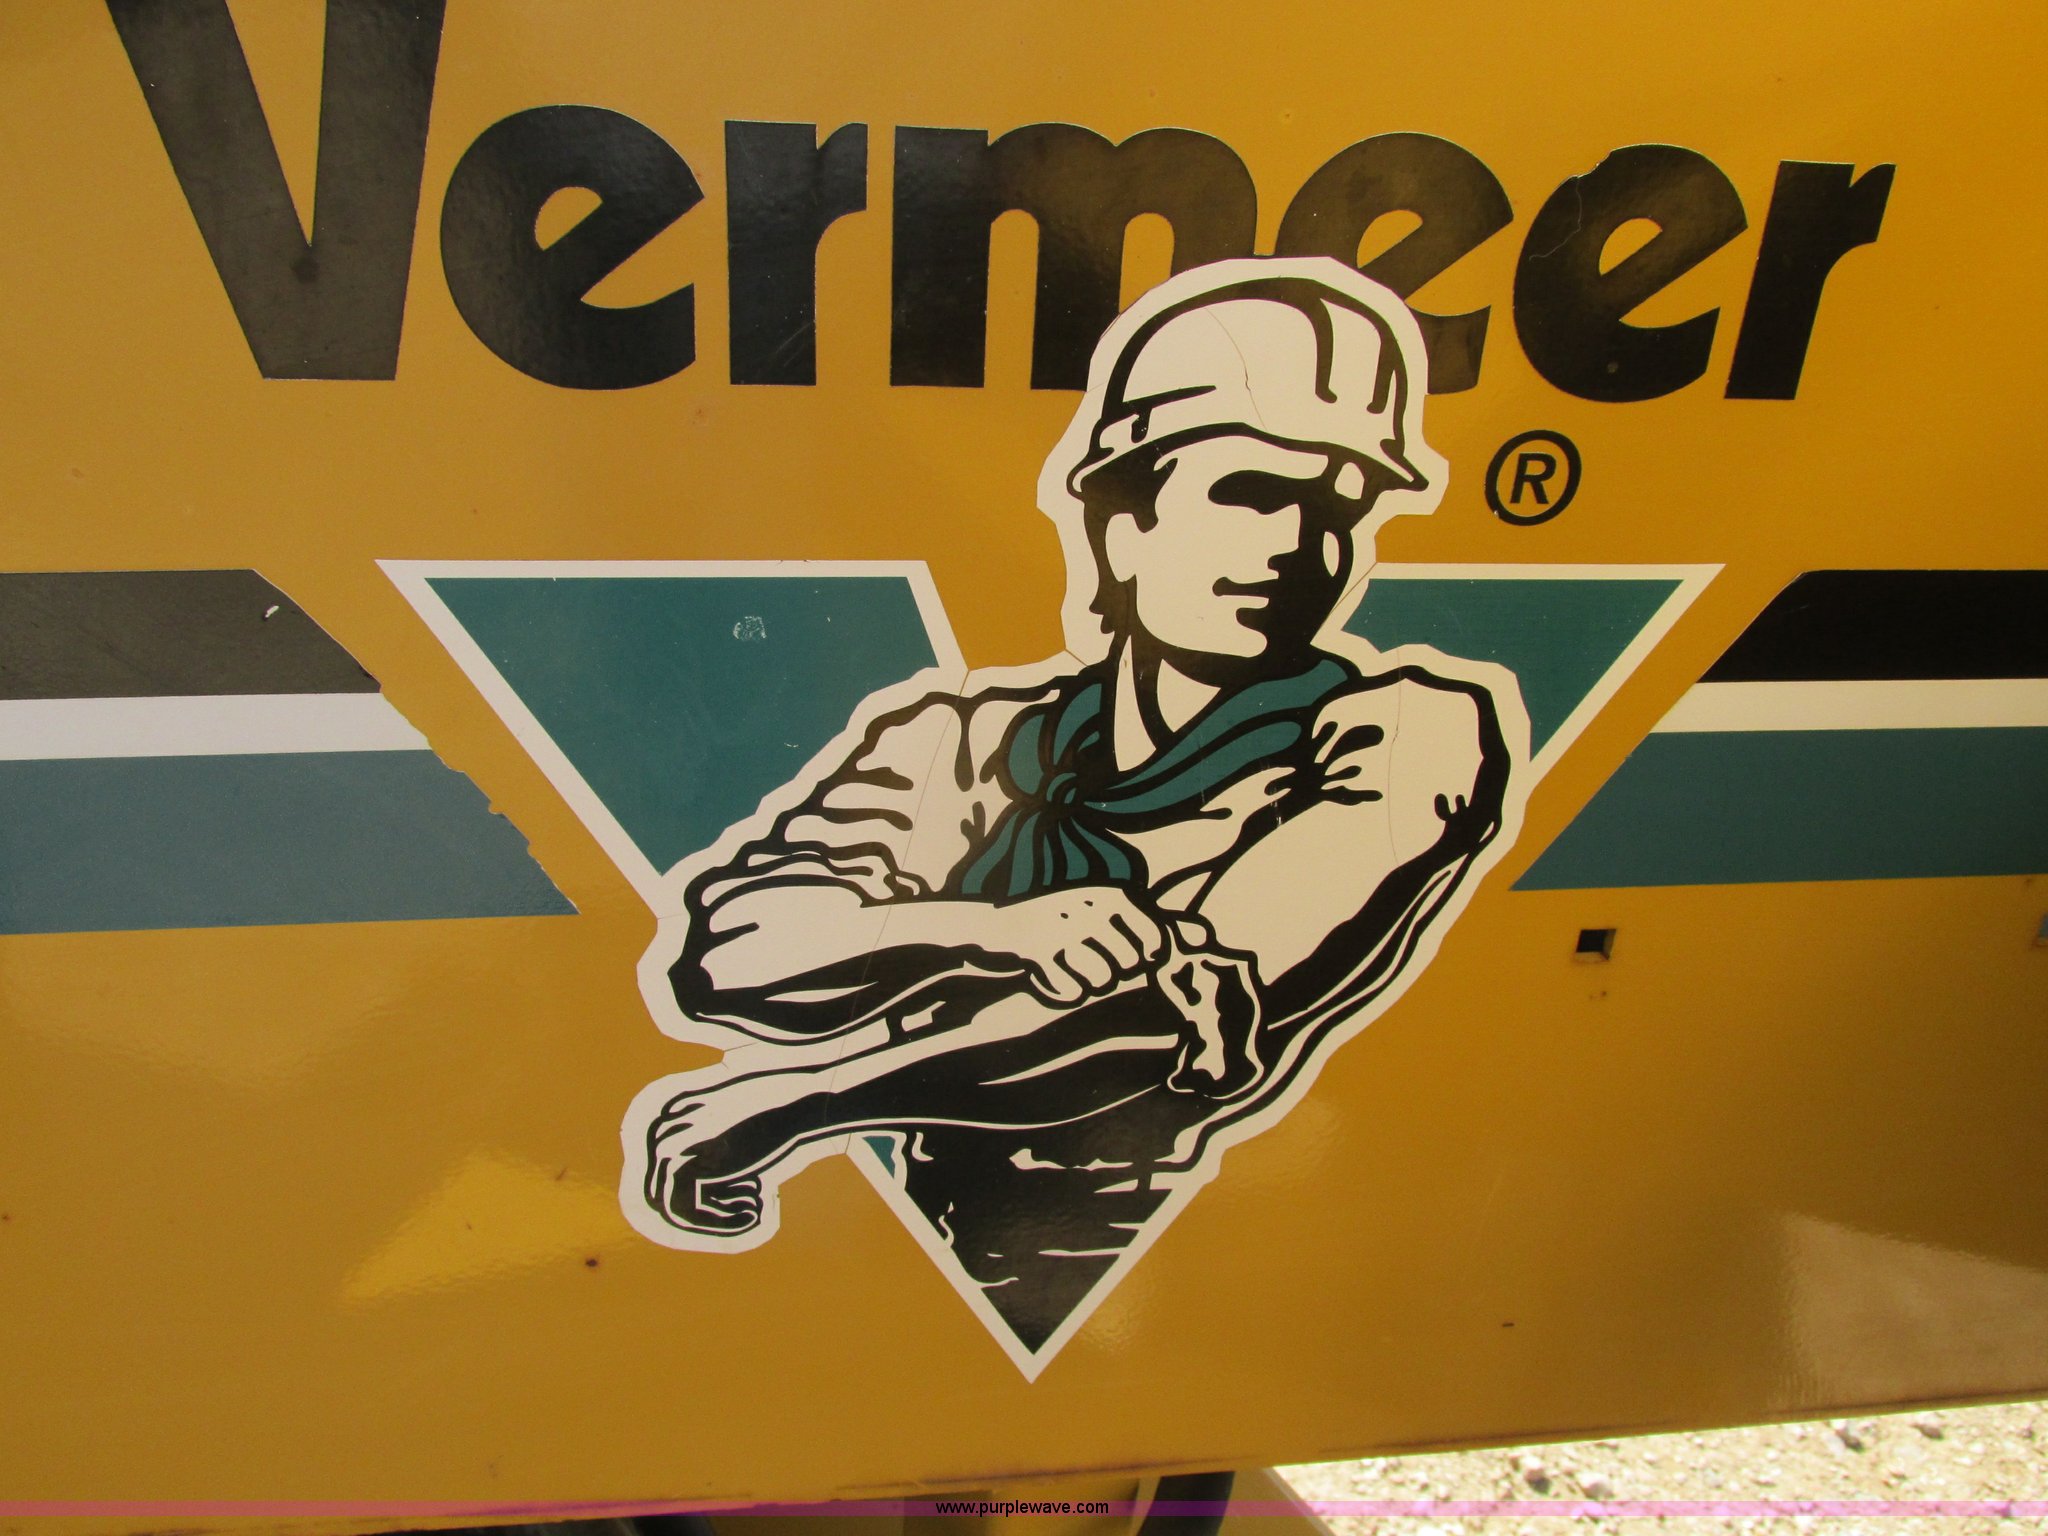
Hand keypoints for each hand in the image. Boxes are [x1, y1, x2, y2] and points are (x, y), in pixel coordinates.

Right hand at [985, 885, 1167, 1005]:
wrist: (995, 916)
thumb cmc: (1061, 913)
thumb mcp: (1102, 905)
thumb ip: (1150, 921)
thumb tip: (1205, 937)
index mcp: (1110, 893)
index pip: (1155, 940)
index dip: (1148, 957)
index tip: (1133, 957)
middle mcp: (1090, 907)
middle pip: (1129, 965)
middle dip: (1116, 971)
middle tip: (1094, 960)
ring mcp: (1062, 928)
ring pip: (1103, 982)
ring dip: (1091, 983)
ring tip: (1075, 968)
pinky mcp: (1036, 951)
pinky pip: (1072, 993)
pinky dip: (1065, 992)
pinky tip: (1054, 976)